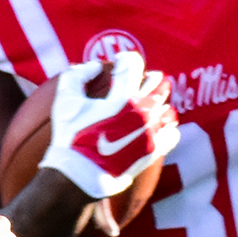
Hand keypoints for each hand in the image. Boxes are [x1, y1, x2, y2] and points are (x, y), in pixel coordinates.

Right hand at [39, 52, 179, 201]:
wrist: (79, 176)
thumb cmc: (71, 138)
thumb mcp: (65, 100)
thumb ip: (78, 75)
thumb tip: (94, 66)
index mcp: (122, 96)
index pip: (133, 63)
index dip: (125, 59)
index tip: (119, 64)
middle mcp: (142, 111)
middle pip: (159, 83)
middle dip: (148, 79)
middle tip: (139, 83)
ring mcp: (151, 132)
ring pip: (168, 108)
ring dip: (159, 104)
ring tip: (148, 107)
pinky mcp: (155, 150)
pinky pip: (172, 133)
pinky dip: (165, 127)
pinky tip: (154, 128)